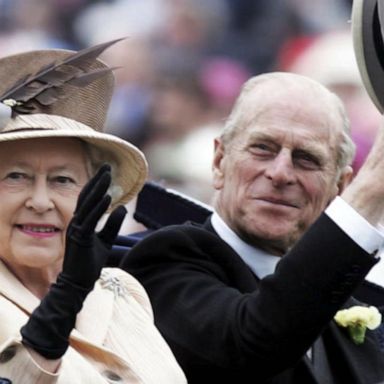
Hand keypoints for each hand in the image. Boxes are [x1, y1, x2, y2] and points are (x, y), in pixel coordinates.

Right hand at [21, 164, 126, 358]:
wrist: (79, 283)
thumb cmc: (90, 262)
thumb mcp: (106, 240)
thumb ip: (112, 225)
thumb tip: (122, 208)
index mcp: (82, 221)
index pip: (89, 198)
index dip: (97, 184)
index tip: (107, 171)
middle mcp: (77, 222)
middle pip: (86, 196)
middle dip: (97, 180)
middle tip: (107, 166)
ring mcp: (76, 229)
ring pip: (87, 204)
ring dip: (98, 189)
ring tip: (108, 175)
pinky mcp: (79, 239)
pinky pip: (89, 220)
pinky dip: (98, 208)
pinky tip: (107, 197)